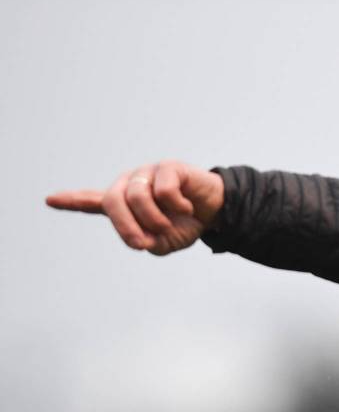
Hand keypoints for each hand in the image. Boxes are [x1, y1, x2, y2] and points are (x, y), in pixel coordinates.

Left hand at [46, 160, 224, 255]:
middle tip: (142, 244)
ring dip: (154, 219)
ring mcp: (148, 174)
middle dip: (124, 227)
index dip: (72, 201)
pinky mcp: (168, 167)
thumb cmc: (185, 225)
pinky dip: (177, 205)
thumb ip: (147, 243)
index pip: (93, 201)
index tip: (49, 200)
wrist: (215, 212)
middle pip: (112, 201)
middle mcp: (132, 185)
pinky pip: (164, 189)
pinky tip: (187, 207)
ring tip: (169, 226)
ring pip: (136, 196)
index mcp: (125, 203)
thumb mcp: (164, 243)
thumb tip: (139, 239)